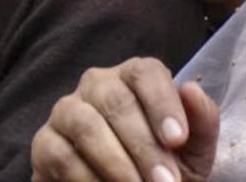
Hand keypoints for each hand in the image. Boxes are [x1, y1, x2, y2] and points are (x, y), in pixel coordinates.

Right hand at [31, 57, 218, 181]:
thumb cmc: (163, 167)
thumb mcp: (192, 152)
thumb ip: (201, 122)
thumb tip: (191, 89)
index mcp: (133, 79)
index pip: (145, 73)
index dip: (161, 102)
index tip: (177, 140)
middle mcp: (96, 86)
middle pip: (115, 100)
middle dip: (143, 146)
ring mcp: (65, 110)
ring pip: (85, 123)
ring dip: (116, 162)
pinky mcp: (44, 142)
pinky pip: (61, 154)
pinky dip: (88, 178)